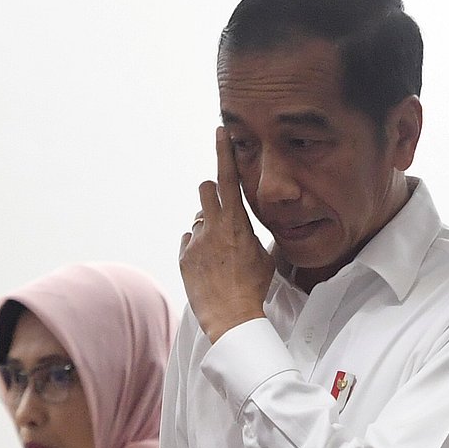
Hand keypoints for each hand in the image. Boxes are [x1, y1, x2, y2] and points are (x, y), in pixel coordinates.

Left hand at [179, 127, 274, 342]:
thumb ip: (255, 235)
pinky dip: (197, 247)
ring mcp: (195, 241)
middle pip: (206, 189)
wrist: (231, 316)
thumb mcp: (264, 256)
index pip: (228, 177)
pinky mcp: (184, 257)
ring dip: (207, 226)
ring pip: (198, 218)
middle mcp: (212, 226)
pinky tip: (209, 266)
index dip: (223, 151)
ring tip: (220, 252)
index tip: (220, 130)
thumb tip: (254, 229)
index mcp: (236, 222)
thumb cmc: (254, 288)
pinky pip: (189, 241)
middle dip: (212, 193)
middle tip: (222, 209)